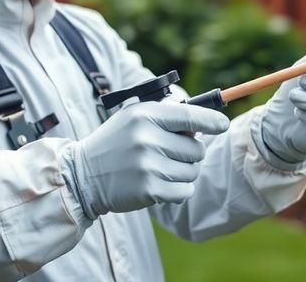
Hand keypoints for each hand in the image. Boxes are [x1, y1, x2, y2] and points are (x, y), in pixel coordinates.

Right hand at [62, 100, 229, 218]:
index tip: (222, 125)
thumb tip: (203, 124)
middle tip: (168, 154)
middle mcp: (147, 138)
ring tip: (159, 169)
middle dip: (189, 153)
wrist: (82, 176)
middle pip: (196, 148)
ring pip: (192, 171)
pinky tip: (158, 185)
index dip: (212, 121)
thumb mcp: (133, 119)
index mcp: (145, 115)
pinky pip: (185, 191)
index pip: (190, 116)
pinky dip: (178, 190)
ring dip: (183, 173)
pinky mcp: (150, 190)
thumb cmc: (115, 143)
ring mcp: (148, 165)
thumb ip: (166, 116)